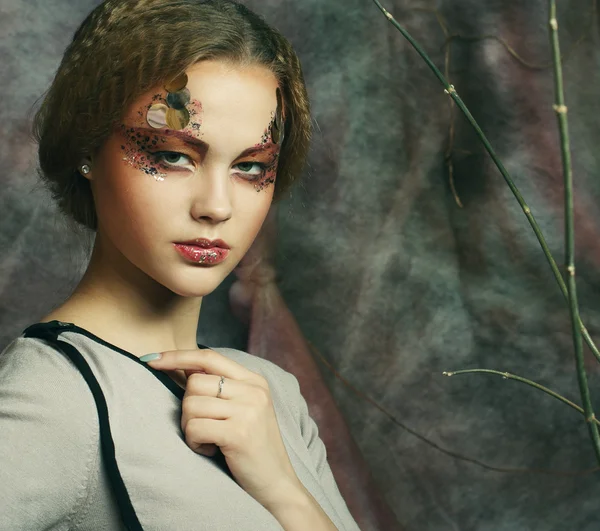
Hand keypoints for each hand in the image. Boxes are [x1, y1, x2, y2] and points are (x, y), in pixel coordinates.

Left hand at [144, 348, 303, 509]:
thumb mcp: (244, 408)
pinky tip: (211, 450)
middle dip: (188, 408)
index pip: (209, 357)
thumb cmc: (252, 447)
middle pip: (195, 382)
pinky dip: (195, 442)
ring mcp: (248, 410)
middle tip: (203, 427)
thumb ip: (220, 387)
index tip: (151, 359)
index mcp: (254, 380)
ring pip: (191, 405)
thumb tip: (183, 367)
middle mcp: (253, 390)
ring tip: (209, 440)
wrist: (277, 483)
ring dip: (190, 428)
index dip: (178, 356)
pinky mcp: (238, 433)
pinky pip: (195, 428)